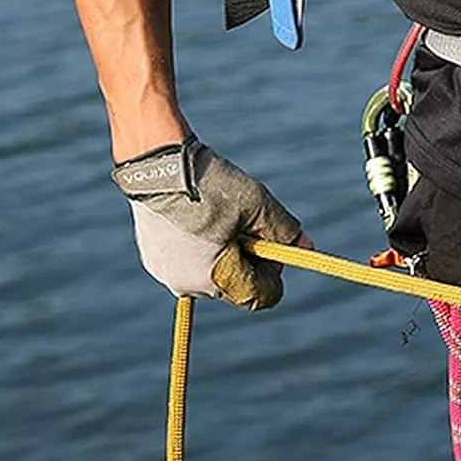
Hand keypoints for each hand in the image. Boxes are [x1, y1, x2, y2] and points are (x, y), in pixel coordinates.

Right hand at [113, 137, 309, 308]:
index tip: (270, 242)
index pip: (260, 295)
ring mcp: (166, 274)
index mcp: (217, 279)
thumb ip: (283, 230)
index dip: (273, 270)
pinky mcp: (153, 259)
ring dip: (222, 251)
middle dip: (246, 257)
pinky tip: (194, 214)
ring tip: (215, 213)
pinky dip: (198, 245)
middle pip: (234, 284)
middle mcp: (188, 287)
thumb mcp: (256, 203)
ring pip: (210, 273)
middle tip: (242, 221)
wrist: (156, 164)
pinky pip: (187, 261)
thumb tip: (307, 248)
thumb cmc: (209, 184)